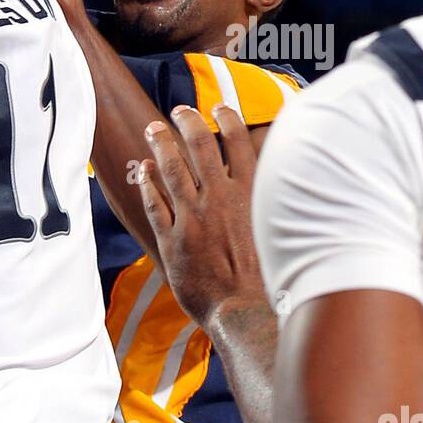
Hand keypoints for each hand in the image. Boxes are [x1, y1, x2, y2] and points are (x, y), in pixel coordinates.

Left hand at [138, 104, 267, 328]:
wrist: (247, 314)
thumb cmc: (269, 279)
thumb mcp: (279, 230)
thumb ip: (270, 202)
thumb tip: (277, 180)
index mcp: (248, 194)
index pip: (237, 141)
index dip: (227, 118)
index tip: (219, 107)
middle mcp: (219, 199)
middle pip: (199, 145)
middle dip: (188, 121)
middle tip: (179, 111)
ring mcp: (193, 217)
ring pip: (171, 167)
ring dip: (161, 143)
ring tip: (153, 129)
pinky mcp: (172, 239)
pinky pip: (153, 203)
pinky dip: (147, 182)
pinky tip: (144, 170)